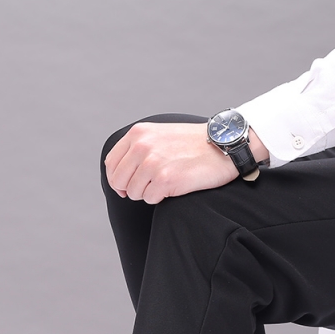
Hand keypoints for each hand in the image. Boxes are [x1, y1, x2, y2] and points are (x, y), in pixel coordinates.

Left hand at [104, 122, 237, 204]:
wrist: (222, 145)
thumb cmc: (192, 144)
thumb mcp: (159, 135)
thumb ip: (137, 148)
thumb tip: (117, 175)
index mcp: (138, 134)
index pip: (111, 164)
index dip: (117, 179)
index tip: (126, 185)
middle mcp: (142, 146)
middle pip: (119, 181)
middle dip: (131, 189)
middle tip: (149, 186)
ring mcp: (153, 163)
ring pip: (134, 192)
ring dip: (148, 193)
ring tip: (166, 182)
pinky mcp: (165, 179)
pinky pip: (150, 199)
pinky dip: (160, 198)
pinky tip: (174, 186)